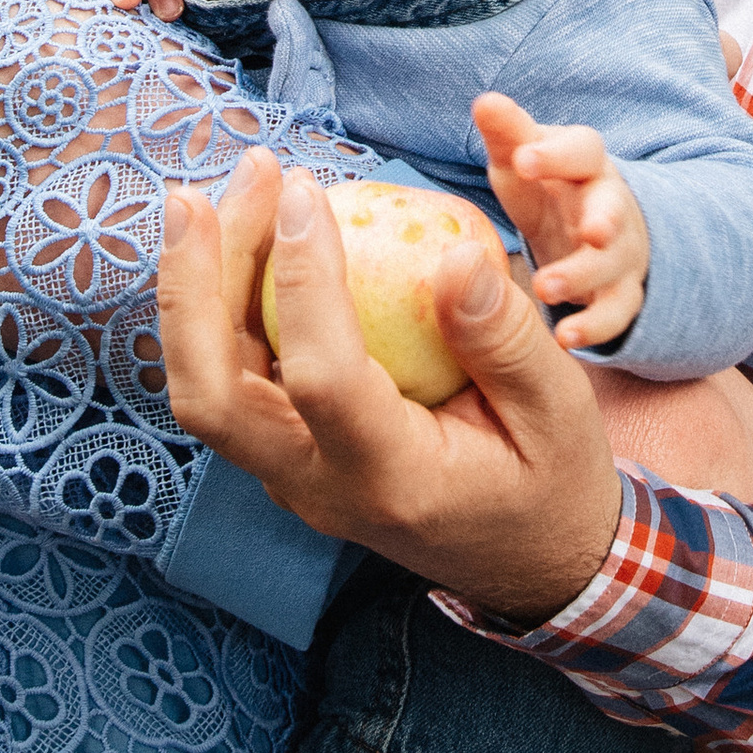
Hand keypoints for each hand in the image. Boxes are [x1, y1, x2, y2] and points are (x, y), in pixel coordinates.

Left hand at [158, 155, 623, 624]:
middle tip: (209, 191)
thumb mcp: (560, 410)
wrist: (529, 560)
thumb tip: (457, 255)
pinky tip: (243, 237)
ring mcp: (290, 477)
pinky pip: (229, 378)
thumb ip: (507, 338)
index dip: (303, 279)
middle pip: (211, 395)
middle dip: (192, 286)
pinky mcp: (285, 456)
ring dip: (193, 287)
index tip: (308, 192)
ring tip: (216, 195)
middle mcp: (318, 487)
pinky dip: (216, 306)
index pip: (320, 378)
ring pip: (203, 386)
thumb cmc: (550, 481)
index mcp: (391, 478)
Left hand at [468, 92, 649, 351]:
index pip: (583, 150)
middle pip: (614, 207)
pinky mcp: (620, 292)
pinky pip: (616, 310)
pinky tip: (566, 340)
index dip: (557, 154)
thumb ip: (507, 134)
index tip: (524, 159)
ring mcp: (621, 251)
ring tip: (546, 288)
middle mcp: (611, 204)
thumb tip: (484, 100)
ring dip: (584, 274)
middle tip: (590, 230)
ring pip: (614, 263)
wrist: (593, 228)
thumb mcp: (525, 161)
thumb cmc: (546, 188)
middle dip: (605, 218)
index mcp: (585, 164)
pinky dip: (596, 325)